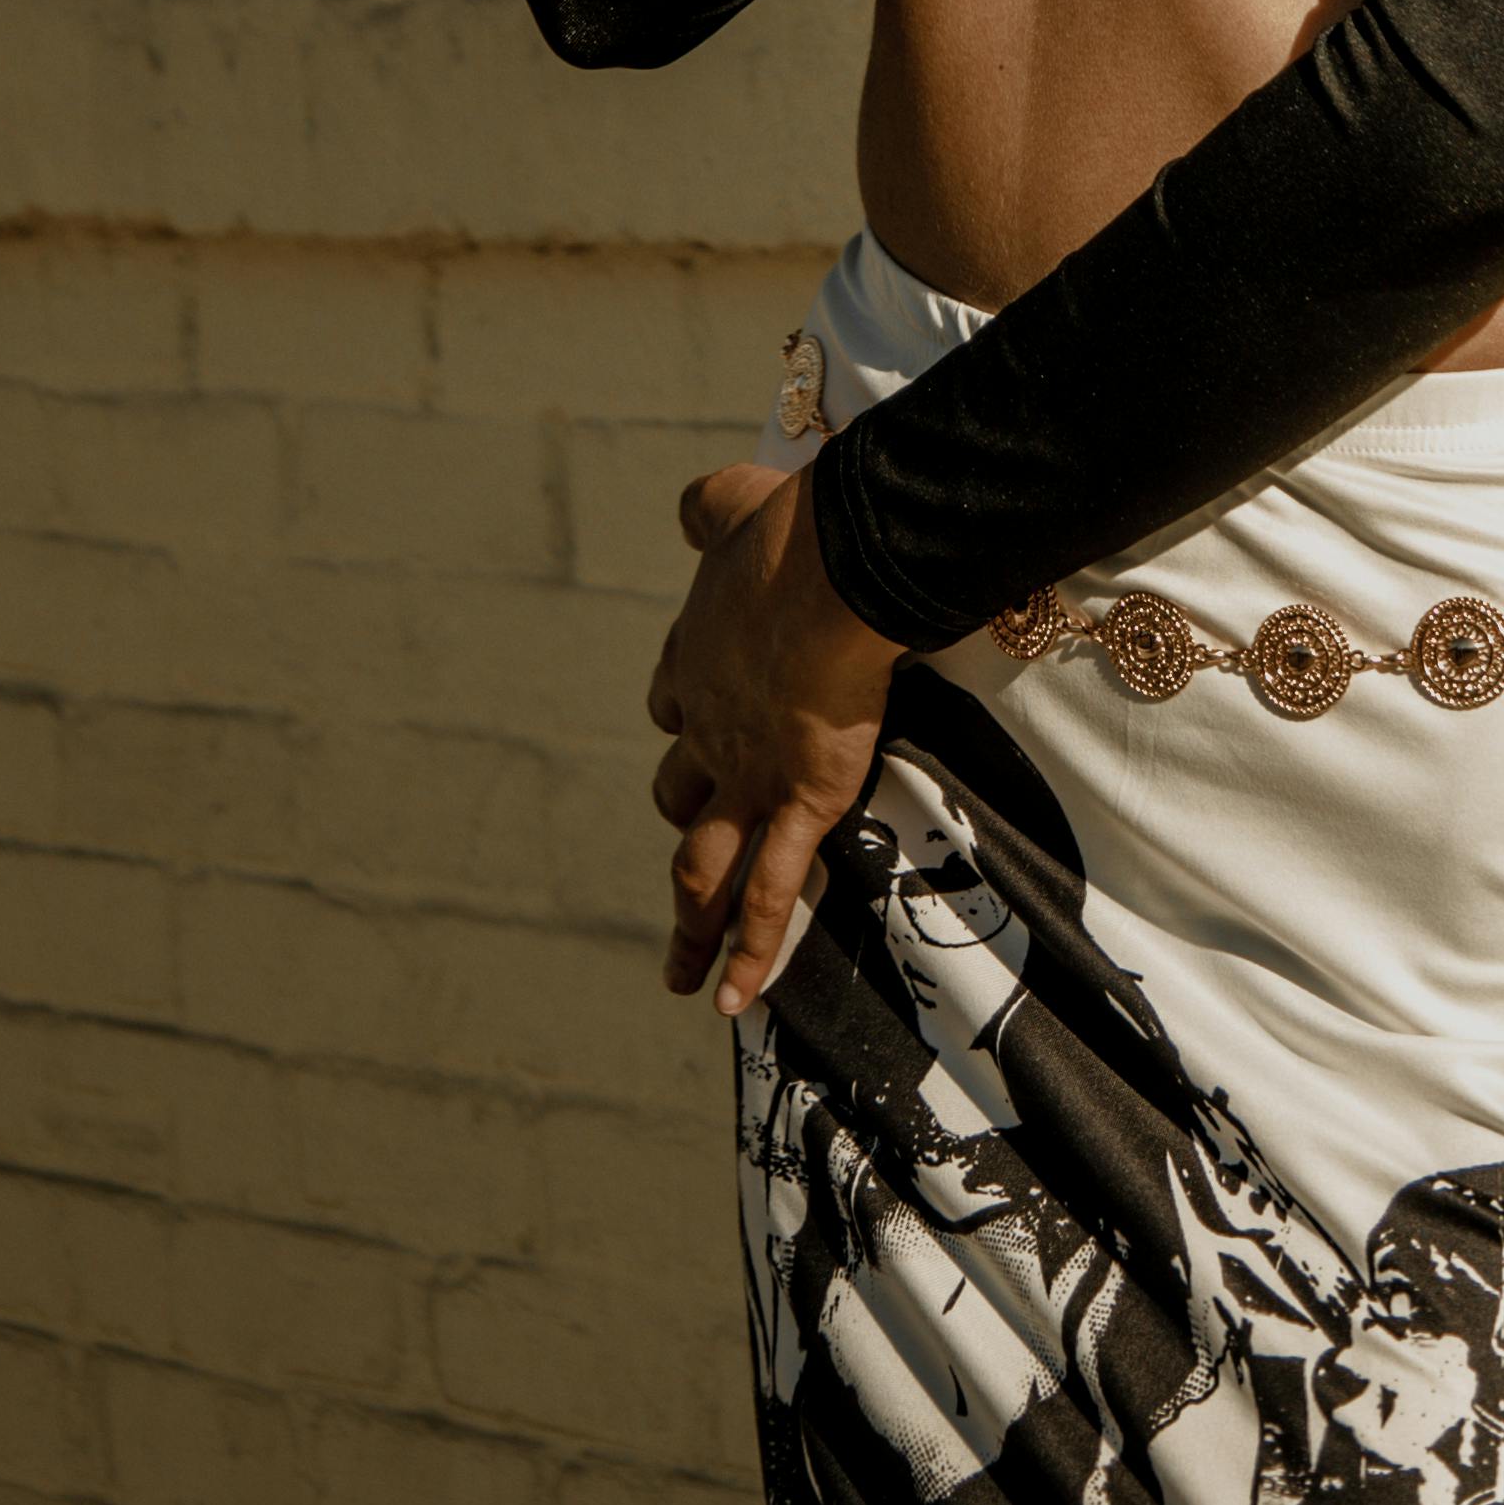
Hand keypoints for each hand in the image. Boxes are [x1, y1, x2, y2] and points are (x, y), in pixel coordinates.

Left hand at [648, 461, 899, 1012]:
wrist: (827, 569)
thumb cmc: (794, 529)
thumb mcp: (735, 501)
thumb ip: (710, 508)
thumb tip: (696, 505)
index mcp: (699, 658)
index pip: (676, 701)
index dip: (686, 719)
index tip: (692, 724)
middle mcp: (710, 728)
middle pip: (684, 794)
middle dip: (688, 828)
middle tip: (688, 871)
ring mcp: (750, 775)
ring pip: (705, 867)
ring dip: (691, 924)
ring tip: (679, 973)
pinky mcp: (800, 803)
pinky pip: (772, 894)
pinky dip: (751, 953)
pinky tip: (731, 1003)